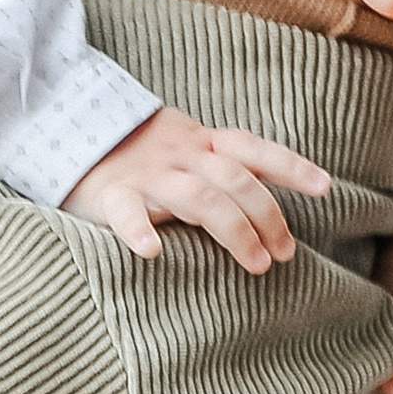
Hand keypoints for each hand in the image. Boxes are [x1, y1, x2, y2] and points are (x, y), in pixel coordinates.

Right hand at [64, 106, 328, 275]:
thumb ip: (220, 165)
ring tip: (256, 265)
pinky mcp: (111, 194)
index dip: (291, 166)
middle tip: (282, 256)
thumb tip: (266, 202)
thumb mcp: (184, 144)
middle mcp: (181, 156)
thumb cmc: (137, 150)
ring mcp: (147, 175)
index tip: (325, 188)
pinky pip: (126, 212)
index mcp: (201, 142)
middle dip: (268, 218)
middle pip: (236, 182)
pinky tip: (151, 253)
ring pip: (200, 198)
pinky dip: (139, 231)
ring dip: (234, 231)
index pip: (254, 149)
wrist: (67, 129)